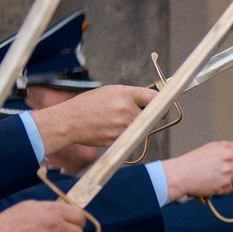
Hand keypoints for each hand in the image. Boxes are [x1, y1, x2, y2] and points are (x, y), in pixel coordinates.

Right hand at [33, 85, 156, 155]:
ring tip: (112, 122)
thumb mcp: (108, 92)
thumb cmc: (87, 105)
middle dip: (142, 118)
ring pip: (139, 129)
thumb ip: (130, 96)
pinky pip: (129, 138)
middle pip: (149, 116)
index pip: (154, 98)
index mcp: (124, 93)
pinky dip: (123, 136)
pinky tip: (108, 130)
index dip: (162, 105)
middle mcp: (126, 109)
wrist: (68, 122)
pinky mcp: (119, 139)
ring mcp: (123, 125)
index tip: (163, 110)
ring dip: (132, 128)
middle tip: (125, 116)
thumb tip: (151, 102)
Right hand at [161, 141, 232, 201]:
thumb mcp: (213, 149)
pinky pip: (230, 189)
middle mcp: (231, 158)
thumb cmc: (194, 162)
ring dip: (231, 182)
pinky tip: (211, 183)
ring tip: (215, 176)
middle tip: (229, 174)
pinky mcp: (225, 184)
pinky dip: (223, 189)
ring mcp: (229, 172)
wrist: (180, 174)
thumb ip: (231, 152)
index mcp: (229, 147)